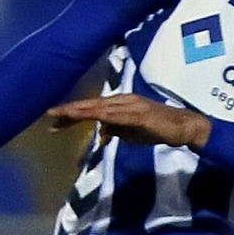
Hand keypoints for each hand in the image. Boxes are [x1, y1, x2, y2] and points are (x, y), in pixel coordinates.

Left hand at [48, 94, 209, 149]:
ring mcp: (132, 106)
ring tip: (62, 115)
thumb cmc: (159, 128)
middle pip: (92, 105)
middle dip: (70, 110)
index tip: (54, 120)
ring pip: (101, 108)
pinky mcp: (139, 115)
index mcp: (121, 103)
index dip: (73, 113)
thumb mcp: (132, 132)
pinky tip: (91, 118)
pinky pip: (117, 116)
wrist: (183, 127)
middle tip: (49, 115)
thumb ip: (116, 130)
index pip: (92, 108)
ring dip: (81, 111)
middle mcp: (124, 101)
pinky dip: (102, 116)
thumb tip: (101, 133)